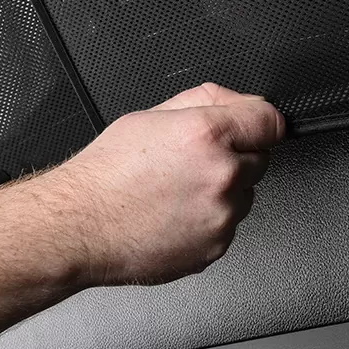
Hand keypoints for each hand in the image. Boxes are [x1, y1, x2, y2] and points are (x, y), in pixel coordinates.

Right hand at [38, 83, 284, 285]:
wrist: (78, 227)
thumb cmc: (105, 175)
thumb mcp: (151, 115)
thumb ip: (205, 102)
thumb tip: (238, 102)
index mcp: (207, 135)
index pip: (271, 121)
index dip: (259, 121)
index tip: (255, 127)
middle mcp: (221, 175)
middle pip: (260, 158)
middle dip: (235, 156)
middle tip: (192, 162)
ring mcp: (222, 215)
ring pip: (246, 195)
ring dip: (223, 191)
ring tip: (177, 192)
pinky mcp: (217, 246)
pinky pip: (229, 225)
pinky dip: (210, 220)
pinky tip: (175, 215)